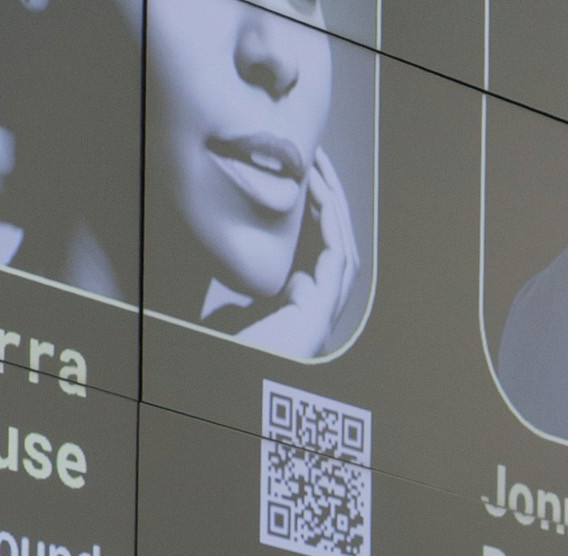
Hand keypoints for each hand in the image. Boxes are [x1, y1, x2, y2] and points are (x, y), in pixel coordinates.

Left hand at [237, 147, 361, 356]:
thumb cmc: (225, 352)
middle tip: (318, 155)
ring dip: (335, 203)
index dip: (315, 208)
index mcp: (302, 310)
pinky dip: (331, 222)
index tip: (302, 171)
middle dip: (331, 197)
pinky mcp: (319, 320)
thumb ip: (250, 286)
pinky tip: (319, 192)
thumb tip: (248, 260)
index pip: (319, 249)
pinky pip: (337, 260)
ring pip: (344, 249)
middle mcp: (319, 313)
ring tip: (320, 166)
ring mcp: (323, 319)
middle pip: (338, 244)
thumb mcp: (235, 307)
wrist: (223, 387)